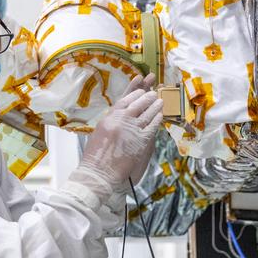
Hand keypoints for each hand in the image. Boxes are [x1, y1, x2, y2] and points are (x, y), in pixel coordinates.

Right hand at [68, 73, 164, 200]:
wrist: (98, 172)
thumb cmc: (96, 157)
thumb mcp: (100, 133)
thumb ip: (111, 122)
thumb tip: (121, 115)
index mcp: (109, 118)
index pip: (124, 100)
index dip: (133, 90)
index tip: (140, 85)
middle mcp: (120, 120)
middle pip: (137, 103)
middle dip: (146, 95)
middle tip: (153, 90)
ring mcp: (131, 129)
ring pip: (146, 113)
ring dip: (154, 106)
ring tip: (160, 100)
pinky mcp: (140, 140)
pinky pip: (152, 126)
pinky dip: (157, 119)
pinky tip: (161, 114)